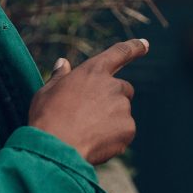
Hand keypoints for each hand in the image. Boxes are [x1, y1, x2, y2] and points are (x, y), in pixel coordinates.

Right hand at [27, 38, 145, 164]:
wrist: (55, 148)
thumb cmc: (46, 118)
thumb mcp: (47, 92)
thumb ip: (60, 77)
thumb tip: (63, 62)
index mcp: (94, 71)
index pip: (119, 52)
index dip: (134, 47)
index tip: (145, 44)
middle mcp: (113, 85)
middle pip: (123, 89)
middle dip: (113, 99)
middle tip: (90, 115)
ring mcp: (123, 107)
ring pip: (122, 112)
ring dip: (111, 120)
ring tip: (86, 132)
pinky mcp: (128, 128)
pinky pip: (125, 131)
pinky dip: (114, 138)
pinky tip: (95, 143)